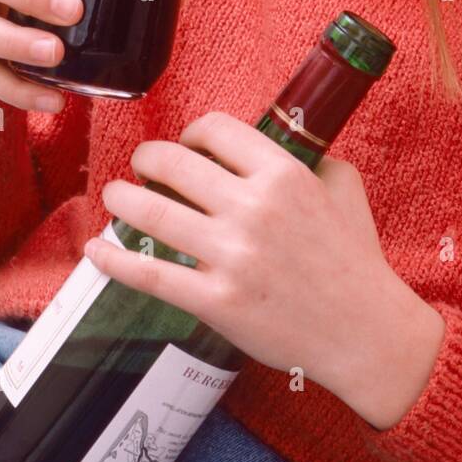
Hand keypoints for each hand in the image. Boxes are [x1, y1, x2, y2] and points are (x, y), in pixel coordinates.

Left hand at [85, 110, 442, 420]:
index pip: (216, 130)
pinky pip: (150, 274)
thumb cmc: (356, 258)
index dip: (191, 132)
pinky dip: (114, 260)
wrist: (365, 331)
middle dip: (147, 158)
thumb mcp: (343, 186)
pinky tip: (96, 249)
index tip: (186, 144)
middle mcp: (254, 209)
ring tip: (115, 195)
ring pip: (154, 213)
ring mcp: (232, 256)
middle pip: (174, 163)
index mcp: (284, 174)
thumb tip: (279, 141)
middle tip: (141, 165)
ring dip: (123, 199)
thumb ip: (310, 157)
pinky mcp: (215, 301)